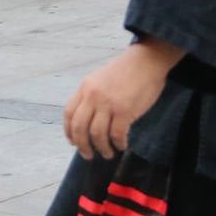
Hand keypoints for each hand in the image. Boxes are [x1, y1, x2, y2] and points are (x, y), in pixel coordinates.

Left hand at [63, 39, 182, 159]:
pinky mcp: (124, 110)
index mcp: (85, 87)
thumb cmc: (126, 71)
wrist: (146, 60)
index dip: (69, 131)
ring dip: (101, 148)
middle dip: (82, 145)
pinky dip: (118, 143)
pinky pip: (116, 134)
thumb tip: (89, 121)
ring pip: (97, 134)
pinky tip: (121, 145)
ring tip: (107, 153)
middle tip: (88, 155)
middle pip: (79, 127)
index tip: (73, 142)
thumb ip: (92, 96)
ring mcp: (108, 103)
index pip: (69, 113)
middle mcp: (93, 95)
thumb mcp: (100, 79)